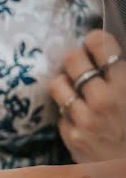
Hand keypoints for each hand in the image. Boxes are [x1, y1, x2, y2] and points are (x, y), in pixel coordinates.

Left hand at [50, 30, 125, 162]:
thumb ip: (124, 78)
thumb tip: (113, 59)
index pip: (101, 46)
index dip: (95, 40)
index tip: (94, 42)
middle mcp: (104, 100)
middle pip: (73, 60)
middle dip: (75, 57)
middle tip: (80, 62)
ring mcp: (84, 120)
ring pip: (58, 85)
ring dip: (65, 81)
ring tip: (74, 87)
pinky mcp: (71, 137)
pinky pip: (61, 113)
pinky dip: (68, 110)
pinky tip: (80, 114)